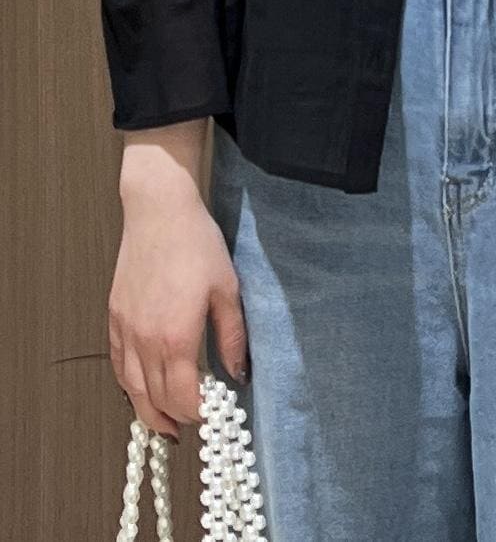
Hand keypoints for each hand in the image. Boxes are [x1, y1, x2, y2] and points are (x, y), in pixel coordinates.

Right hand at [111, 144, 248, 441]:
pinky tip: (139, 388)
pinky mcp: (115, 315)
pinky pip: (117, 363)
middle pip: (154, 398)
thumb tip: (238, 373)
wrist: (159, 211)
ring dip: (146, 410)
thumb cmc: (196, 244)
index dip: (196, 413)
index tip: (210, 415)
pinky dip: (128, 383)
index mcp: (175, 336)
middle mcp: (144, 339)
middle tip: (188, 427)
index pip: (182, 395)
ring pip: (130, 387)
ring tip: (162, 423)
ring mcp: (125, 329)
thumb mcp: (227, 289)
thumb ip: (232, 336)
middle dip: (173, 418)